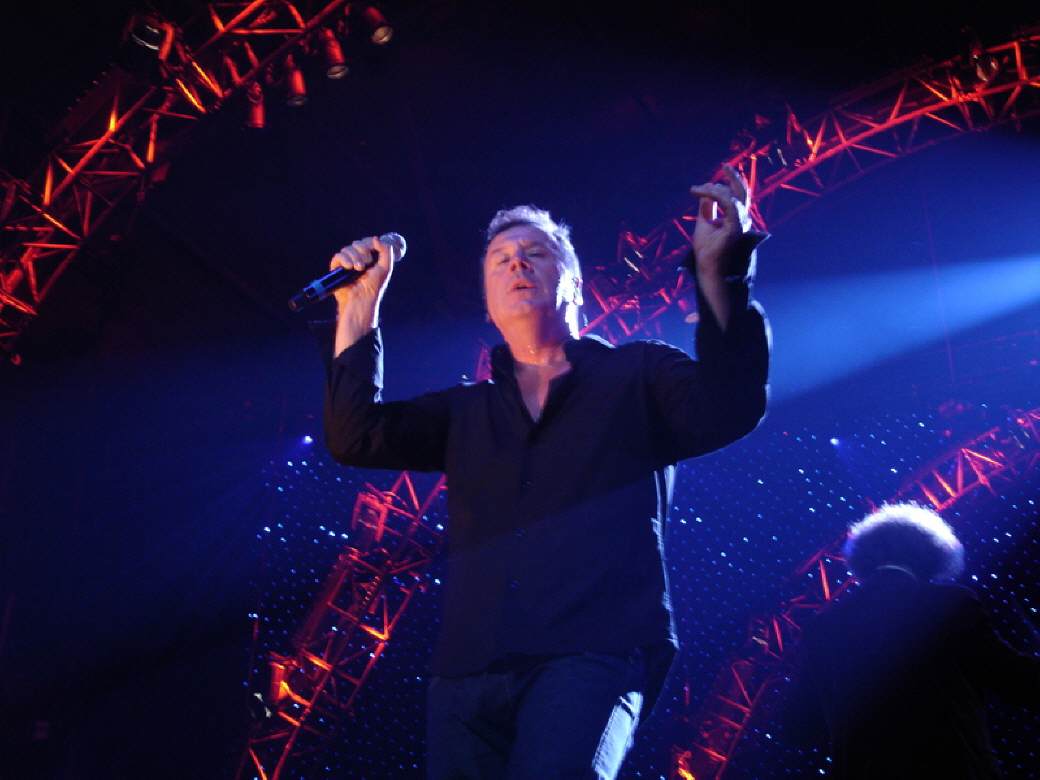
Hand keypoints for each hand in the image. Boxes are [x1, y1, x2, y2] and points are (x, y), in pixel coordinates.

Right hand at [330, 235, 398, 354]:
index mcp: (369, 258)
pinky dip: (344, 259)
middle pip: (357, 244)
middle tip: (366, 264)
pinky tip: (349, 267)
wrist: (362, 299)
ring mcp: (347, 263)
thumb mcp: (386, 268)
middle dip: (362, 252)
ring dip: (354, 257)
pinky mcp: (337, 269)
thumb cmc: (374, 287)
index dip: (369, 244)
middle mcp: (357, 259)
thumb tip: (375, 238)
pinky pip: (338, 256)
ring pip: (348, 249)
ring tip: (359, 269)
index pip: (367, 242)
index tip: (372, 252)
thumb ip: (386, 251)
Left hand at [689, 164, 763, 282]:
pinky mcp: (736, 228)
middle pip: (742, 193)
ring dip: (714, 189)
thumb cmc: (707, 250)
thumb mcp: (704, 223)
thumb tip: (706, 191)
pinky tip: (704, 192)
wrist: (708, 268)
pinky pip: (730, 205)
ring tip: (699, 189)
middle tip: (725, 165)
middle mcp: (742, 220)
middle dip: (734, 177)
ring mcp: (741, 224)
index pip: (735, 197)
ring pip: (733, 197)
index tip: (703, 185)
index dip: (725, 185)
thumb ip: (707, 207)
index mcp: (736, 219)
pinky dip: (717, 195)